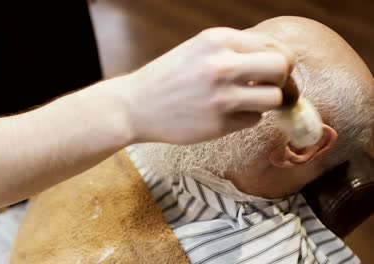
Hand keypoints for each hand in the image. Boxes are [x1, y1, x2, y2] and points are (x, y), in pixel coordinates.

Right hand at [121, 27, 293, 143]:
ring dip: (266, 102)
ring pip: (274, 98)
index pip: (272, 45)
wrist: (134, 107)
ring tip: (248, 102)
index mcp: (217, 40)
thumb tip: (277, 60)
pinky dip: (245, 118)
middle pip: (281, 68)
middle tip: (271, 87)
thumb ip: (234, 50)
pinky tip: (224, 115)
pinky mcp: (219, 123)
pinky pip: (253, 119)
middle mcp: (222, 65)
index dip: (280, 60)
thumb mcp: (198, 49)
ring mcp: (222, 96)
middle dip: (282, 79)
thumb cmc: (167, 77)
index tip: (275, 72)